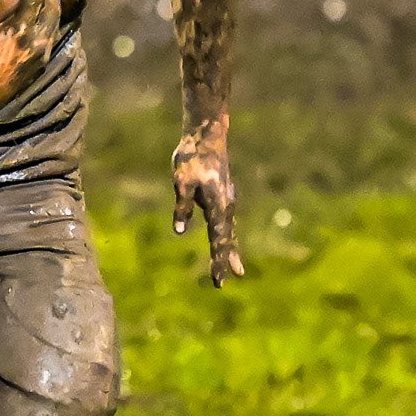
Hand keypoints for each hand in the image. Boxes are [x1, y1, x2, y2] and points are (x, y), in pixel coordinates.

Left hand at [173, 121, 243, 286]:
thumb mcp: (181, 181)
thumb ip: (182, 205)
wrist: (206, 134)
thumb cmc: (192, 157)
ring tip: (237, 268)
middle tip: (236, 277)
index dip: (217, 261)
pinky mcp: (223, 194)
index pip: (218, 239)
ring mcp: (226, 199)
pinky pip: (226, 220)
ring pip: (229, 229)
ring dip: (231, 248)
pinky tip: (227, 239)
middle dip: (228, 258)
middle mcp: (226, 204)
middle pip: (227, 237)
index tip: (219, 281)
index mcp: (216, 204)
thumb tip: (179, 232)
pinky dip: (228, 234)